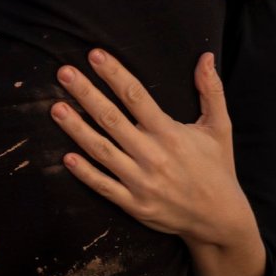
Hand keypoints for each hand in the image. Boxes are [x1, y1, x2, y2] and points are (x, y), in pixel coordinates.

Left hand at [50, 49, 254, 249]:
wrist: (220, 220)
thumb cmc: (217, 167)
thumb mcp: (219, 127)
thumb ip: (211, 90)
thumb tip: (206, 56)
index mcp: (171, 134)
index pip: (136, 97)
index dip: (114, 74)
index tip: (95, 55)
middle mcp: (153, 156)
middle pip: (112, 119)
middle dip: (86, 94)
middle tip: (64, 73)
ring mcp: (141, 182)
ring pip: (102, 151)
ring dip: (76, 128)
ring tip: (55, 107)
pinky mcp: (134, 204)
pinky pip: (104, 186)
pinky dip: (85, 172)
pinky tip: (66, 157)